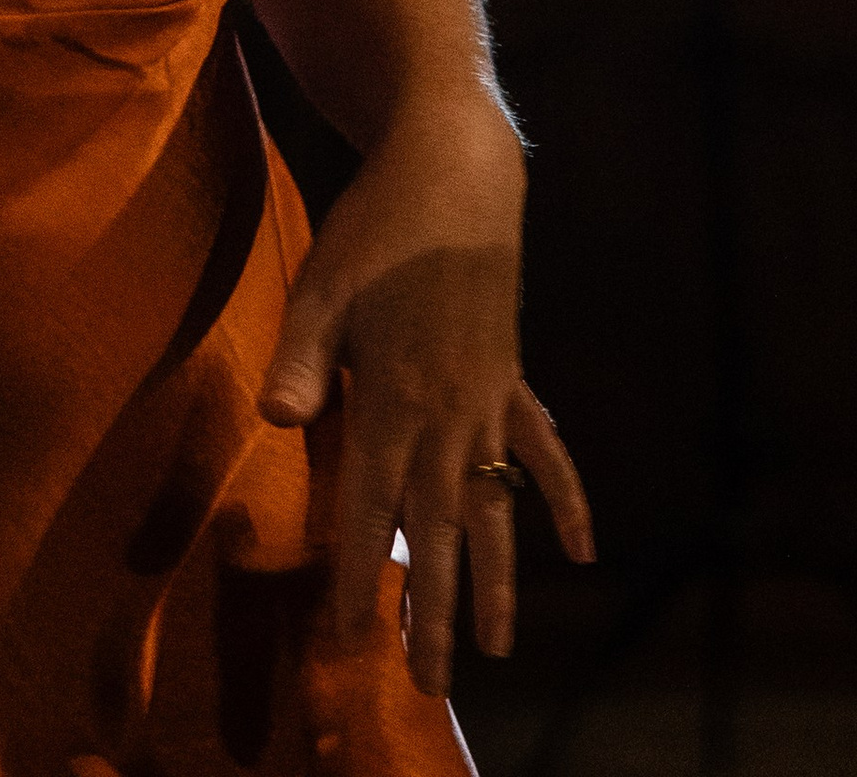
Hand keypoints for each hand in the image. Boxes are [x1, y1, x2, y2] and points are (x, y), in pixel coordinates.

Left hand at [258, 98, 593, 691]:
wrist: (454, 172)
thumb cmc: (374, 227)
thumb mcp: (322, 284)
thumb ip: (300, 359)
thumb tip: (276, 422)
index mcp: (391, 394)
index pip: (371, 506)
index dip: (362, 574)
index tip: (355, 638)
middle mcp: (444, 410)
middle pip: (438, 529)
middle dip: (433, 610)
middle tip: (430, 685)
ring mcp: (486, 399)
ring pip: (494, 507)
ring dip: (495, 579)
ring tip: (495, 648)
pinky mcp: (512, 378)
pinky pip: (543, 451)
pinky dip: (563, 499)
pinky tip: (580, 551)